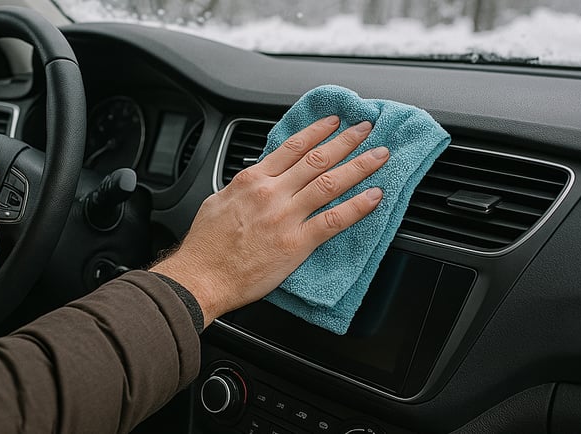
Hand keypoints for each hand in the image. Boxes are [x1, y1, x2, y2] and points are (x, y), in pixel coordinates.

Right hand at [150, 116, 385, 326]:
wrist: (201, 278)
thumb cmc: (205, 247)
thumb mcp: (217, 202)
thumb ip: (241, 189)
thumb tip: (253, 182)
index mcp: (252, 180)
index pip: (292, 147)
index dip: (318, 131)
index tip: (334, 122)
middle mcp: (271, 193)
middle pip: (317, 159)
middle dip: (346, 140)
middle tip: (366, 129)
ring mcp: (285, 217)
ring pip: (330, 182)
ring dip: (359, 166)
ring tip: (379, 155)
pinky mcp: (296, 243)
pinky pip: (333, 220)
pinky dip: (357, 206)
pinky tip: (374, 196)